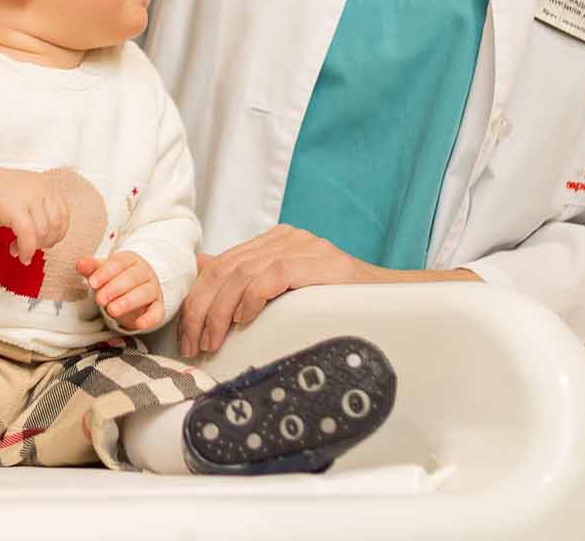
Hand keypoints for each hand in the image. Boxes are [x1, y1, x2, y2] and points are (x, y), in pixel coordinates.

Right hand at [0, 164, 70, 264]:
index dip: (56, 236)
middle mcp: (42, 188)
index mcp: (47, 185)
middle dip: (44, 243)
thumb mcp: (25, 197)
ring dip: (32, 248)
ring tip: (16, 249)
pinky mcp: (15, 207)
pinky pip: (28, 235)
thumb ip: (40, 212)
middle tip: (28, 248)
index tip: (42, 244)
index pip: (64, 217)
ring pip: (43, 233)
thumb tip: (49, 239)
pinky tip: (19, 255)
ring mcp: (30, 197)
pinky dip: (26, 249)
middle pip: (55, 226)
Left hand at [77, 251, 162, 331]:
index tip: (92, 283)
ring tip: (112, 310)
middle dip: (114, 289)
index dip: (105, 273)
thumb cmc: (117, 277)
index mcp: (130, 260)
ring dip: (128, 302)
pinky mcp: (158, 306)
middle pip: (132, 278)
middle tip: (99, 299)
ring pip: (144, 293)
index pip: (118, 263)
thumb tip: (80, 264)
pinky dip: (150, 319)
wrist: (138, 286)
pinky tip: (139, 324)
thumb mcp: (103, 271)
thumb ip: (92, 268)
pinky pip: (157, 312)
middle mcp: (144, 272)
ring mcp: (153, 289)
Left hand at [177, 226, 482, 355]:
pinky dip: (251, 297)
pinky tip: (244, 321)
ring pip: (242, 273)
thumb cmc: (340, 307)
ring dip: (220, 312)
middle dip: (202, 310)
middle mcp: (287, 238)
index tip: (187, 336)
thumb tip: (200, 268)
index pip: (220, 266)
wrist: (397, 304)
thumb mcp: (286, 295)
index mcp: (275, 242)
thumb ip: (245, 280)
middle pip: (225, 269)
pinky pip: (274, 274)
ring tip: (212, 342)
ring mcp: (306, 246)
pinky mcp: (322, 261)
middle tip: (194, 346)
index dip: (197, 300)